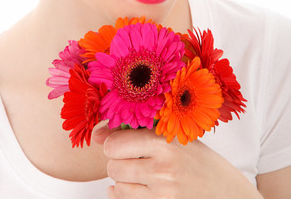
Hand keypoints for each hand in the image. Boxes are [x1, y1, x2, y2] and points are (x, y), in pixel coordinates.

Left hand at [93, 125, 261, 198]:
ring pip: (117, 186)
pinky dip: (126, 195)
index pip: (114, 144)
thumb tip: (96, 135)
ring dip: (123, 180)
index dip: (114, 143)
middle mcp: (161, 169)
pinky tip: (140, 189)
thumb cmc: (199, 161)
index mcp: (164, 142)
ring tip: (141, 174)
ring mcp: (162, 193)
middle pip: (113, 166)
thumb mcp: (174, 138)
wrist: (228, 193)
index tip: (123, 143)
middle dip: (118, 162)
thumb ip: (135, 132)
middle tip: (133, 159)